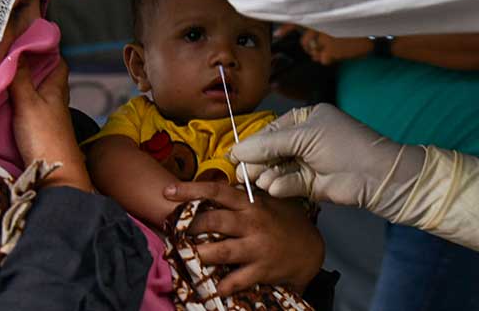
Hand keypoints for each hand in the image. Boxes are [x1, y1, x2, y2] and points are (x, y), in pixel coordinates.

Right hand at [9, 58, 92, 190]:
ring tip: (1, 74)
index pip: (57, 61)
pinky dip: (19, 100)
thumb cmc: (45, 138)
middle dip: (30, 64)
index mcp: (57, 88)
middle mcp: (55, 99)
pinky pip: (29, 107)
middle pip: (46, 75)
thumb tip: (16, 50)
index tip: (27, 38)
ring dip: (23, 83)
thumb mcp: (28, 103)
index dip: (45, 48)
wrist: (55, 176)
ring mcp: (48, 115)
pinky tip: (4, 101)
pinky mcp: (40, 130)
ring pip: (37, 92)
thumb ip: (20, 78)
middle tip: (7, 55)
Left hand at [163, 181, 323, 295]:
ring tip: (183, 257)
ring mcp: (257, 247)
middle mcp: (251, 222)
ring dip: (199, 255)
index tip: (168, 192)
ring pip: (221, 251)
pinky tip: (212, 287)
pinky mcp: (262, 269)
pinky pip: (237, 279)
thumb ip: (239, 198)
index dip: (191, 190)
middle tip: (170, 230)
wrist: (310, 249)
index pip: (217, 191)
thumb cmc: (283, 222)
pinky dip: (223, 285)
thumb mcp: (264, 202)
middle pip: (213, 220)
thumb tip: (208, 191)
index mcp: (249, 203)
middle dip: (188, 226)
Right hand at [230, 104, 424, 219]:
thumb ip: (269, 144)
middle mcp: (304, 140)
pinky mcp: (310, 185)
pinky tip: (273, 187)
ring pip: (277, 169)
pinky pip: (287, 184)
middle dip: (256, 161)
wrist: (378, 176)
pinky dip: (279, 185)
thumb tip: (237, 150)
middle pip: (271, 150)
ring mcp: (307, 163)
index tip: (233, 155)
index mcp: (305, 120)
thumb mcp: (304, 137)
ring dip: (266, 174)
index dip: (252, 143)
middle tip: (240, 172)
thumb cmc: (343, 145)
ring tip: (256, 180)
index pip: (271, 130)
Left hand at [276, 25, 371, 64]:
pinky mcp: (331, 49)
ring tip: (335, 50)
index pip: (299, 20)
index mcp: (323, 17)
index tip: (277, 34)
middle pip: (305, 42)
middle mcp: (321, 25)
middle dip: (310, 48)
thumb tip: (309, 41)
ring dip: (321, 54)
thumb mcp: (340, 22)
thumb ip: (323, 27)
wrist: (375, 38)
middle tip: (321, 49)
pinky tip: (339, 55)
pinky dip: (329, 60)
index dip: (286, 28)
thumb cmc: (358, 31)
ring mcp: (325, 38)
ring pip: (313, 52)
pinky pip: (322, 60)